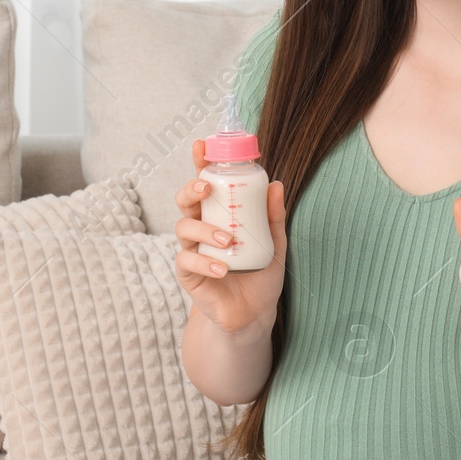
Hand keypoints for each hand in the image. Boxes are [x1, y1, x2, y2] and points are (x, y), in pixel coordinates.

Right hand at [173, 138, 287, 337]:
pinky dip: (205, 262)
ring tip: (228, 241)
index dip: (201, 163)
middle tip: (207, 188)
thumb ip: (273, 217)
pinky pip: (187, 260)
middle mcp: (202, 227)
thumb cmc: (261, 275)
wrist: (254, 313)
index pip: (207, 183)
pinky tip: (222, 269)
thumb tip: (277, 184)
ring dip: (204, 230)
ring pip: (183, 227)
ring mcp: (192, 249)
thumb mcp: (275, 244)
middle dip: (191, 189)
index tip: (201, 145)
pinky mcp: (188, 273)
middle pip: (185, 199)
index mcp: (220, 214)